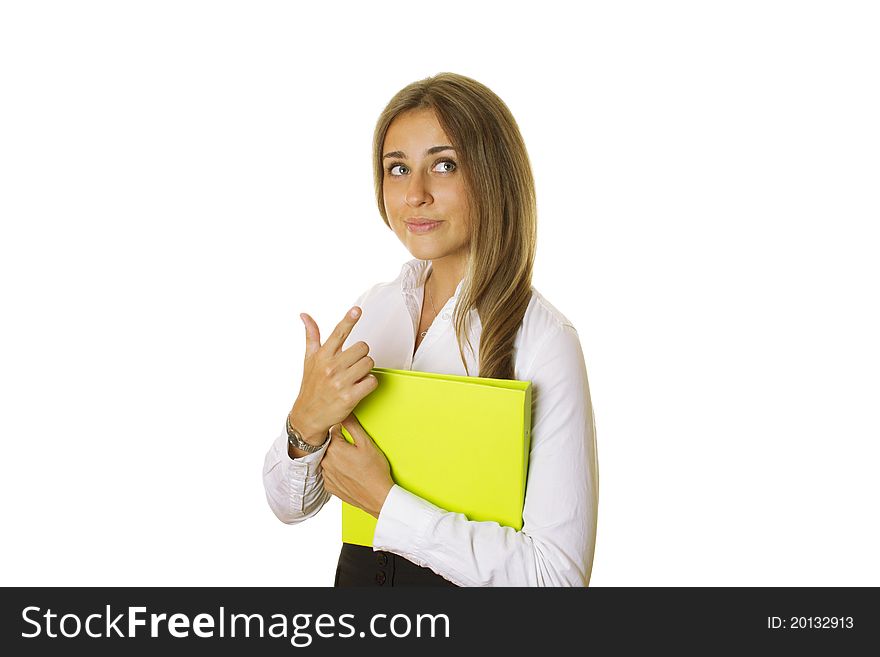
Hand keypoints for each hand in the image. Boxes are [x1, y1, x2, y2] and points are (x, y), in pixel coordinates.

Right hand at [289, 307, 378, 444]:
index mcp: (322, 355)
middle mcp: (330, 367)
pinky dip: (369, 384)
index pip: (338, 333)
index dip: (349, 320)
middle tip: (352, 365)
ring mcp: (340, 382)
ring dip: (366, 370)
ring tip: (355, 377)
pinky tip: (359, 387)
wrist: (308, 416)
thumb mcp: (309, 359)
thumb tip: (304, 315)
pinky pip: (372, 381)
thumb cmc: (311, 386)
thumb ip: (311, 336)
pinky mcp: (350, 397)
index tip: (357, 310)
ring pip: (369, 363)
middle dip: (361, 356)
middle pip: (363, 348)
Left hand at [322, 413, 393, 518]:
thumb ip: (353, 426)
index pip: (333, 430)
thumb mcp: (366, 443)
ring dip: (336, 458)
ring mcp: (326, 475)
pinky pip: (328, 473)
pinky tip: (348, 473)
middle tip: (353, 451)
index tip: (351, 437)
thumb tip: (344, 413)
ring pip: (328, 459)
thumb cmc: (375, 470)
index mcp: (334, 448)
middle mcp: (325, 461)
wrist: (378, 497)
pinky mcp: (329, 486)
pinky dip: (336, 471)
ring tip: (351, 463)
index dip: (344, 431)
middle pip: (328, 445)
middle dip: (339, 444)